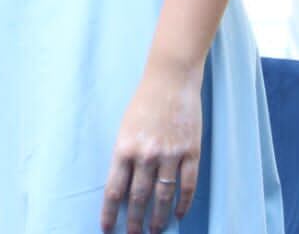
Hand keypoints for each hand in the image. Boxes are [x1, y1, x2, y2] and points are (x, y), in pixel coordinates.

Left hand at [100, 63, 202, 232]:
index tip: (107, 229)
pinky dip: (183, 203)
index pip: (114, 189)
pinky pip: (188, 185)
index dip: (110, 212)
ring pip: (163, 196)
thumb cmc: (144, 103)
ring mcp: (170, 155)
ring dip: (158, 217)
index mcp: (124, 148)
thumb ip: (125, 156)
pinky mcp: (191, 152)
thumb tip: (123, 186)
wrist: (170, 80)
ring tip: (154, 231)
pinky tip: (179, 214)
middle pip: (138, 198)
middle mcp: (146, 155)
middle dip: (135, 221)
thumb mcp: (125, 128)